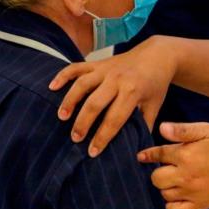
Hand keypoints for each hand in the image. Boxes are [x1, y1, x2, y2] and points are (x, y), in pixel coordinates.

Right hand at [49, 37, 176, 155]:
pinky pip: (76, 67)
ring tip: (61, 117)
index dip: (102, 137)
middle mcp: (117, 79)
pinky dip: (63, 76)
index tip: (92, 152)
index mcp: (133, 92)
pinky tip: (52, 87)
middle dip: (83, 123)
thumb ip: (143, 126)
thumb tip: (135, 149)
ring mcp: (105, 69)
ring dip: (70, 101)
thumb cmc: (155, 85)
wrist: (157, 56)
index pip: (114, 119)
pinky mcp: (97, 63)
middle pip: (94, 103)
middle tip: (75, 138)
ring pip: (82, 84)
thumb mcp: (154, 106)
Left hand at [138, 122, 208, 208]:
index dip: (148, 154)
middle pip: (156, 178)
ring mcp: (192, 192)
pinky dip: (171, 205)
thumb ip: (183, 130)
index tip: (142, 156)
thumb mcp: (208, 130)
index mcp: (186, 155)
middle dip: (159, 171)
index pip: (158, 154)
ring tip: (177, 179)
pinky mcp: (199, 205)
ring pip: (164, 194)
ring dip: (166, 187)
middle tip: (170, 167)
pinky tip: (178, 196)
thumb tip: (162, 128)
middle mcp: (186, 175)